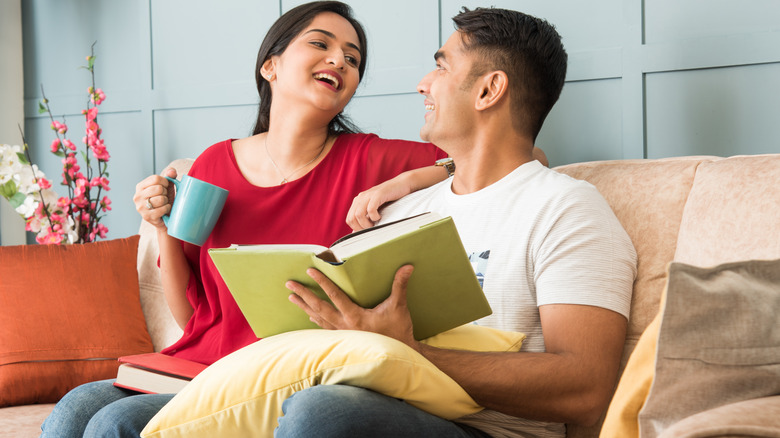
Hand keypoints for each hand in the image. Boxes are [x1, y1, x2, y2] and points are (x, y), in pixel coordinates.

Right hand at [133, 168, 176, 227]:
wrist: (165, 217)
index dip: (165, 182)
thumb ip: (170, 175)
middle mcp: (137, 196)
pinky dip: (167, 209)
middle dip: (165, 193)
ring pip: (161, 199)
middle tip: (164, 197)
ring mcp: (141, 207)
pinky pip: (162, 209)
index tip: (165, 187)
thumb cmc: (165, 200)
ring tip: (163, 203)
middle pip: (158, 188)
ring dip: (166, 201)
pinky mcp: (147, 216)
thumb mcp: (167, 186)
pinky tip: (165, 210)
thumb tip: (171, 172)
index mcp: (140, 186)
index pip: (155, 178)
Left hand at [286, 265, 417, 348]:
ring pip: (318, 318)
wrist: (399, 355)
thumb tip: (407, 267)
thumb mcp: (399, 307)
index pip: (334, 296)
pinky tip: (309, 315)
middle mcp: (344, 326)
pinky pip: (324, 328)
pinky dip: (315, 320)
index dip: (322, 282)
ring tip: (292, 297)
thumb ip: (400, 285)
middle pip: (319, 307)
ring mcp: (342, 334)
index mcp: (355, 317)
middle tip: (290, 284)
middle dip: (303, 295)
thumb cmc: (398, 331)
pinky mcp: (344, 339)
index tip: (311, 271)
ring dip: (304, 307)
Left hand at [346, 178, 411, 230]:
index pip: (349, 219)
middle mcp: (361, 197)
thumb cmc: (390, 199)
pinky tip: (380, 216)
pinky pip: (370, 209)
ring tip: (375, 223)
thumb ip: (367, 217)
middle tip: (371, 229)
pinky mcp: (378, 194)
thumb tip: (358, 232)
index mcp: (358, 201)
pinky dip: (374, 216)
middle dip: (360, 228)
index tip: (366, 231)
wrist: (402, 184)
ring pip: (358, 214)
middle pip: (351, 218)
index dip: (356, 228)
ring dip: (366, 224)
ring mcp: (368, 195)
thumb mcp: (375, 208)